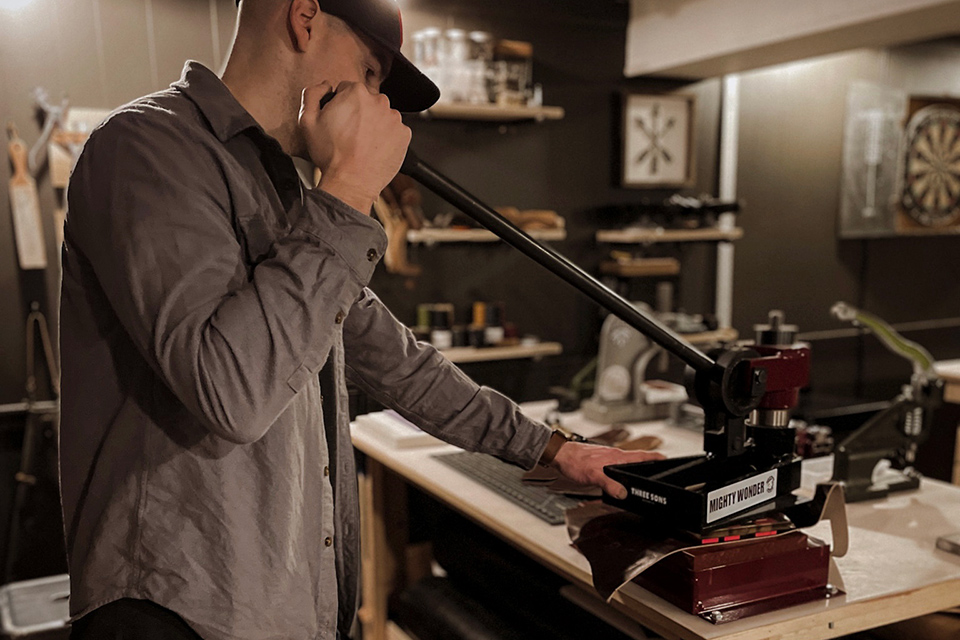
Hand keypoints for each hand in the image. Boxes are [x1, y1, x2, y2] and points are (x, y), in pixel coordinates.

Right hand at [299, 82, 410, 213]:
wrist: (351, 183)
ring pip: (382, 116)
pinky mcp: (404, 135)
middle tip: (349, 134)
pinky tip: (374, 149)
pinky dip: (387, 138)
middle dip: (359, 113)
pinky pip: (395, 131)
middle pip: (367, 101)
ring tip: (362, 144)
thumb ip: (312, 94)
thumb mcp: (307, 121)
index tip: (339, 120)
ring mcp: (394, 118)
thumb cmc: (330, 155)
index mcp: (356, 93)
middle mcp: (379, 101)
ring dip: (374, 125)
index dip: (340, 104)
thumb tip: (325, 85)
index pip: (348, 89)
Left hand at [551, 441, 664, 499]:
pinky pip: (616, 465)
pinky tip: (618, 476)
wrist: (561, 455)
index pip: (642, 456)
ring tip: (640, 475)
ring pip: (626, 462)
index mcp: (617, 457)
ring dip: (634, 467)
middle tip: (658, 469)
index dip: (656, 458)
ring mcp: (608, 457)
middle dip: (648, 464)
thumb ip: (609, 485)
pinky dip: (621, 471)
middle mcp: (614, 455)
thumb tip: (623, 493)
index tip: (667, 460)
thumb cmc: (575, 462)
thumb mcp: (593, 476)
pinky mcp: (600, 460)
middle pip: (637, 459)